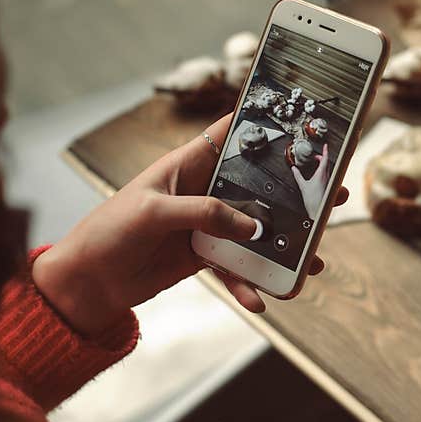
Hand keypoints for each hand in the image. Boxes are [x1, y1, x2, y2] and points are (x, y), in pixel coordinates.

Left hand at [32, 114, 348, 335]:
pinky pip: (238, 267)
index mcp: (189, 165)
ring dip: (285, 243)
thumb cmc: (109, 232)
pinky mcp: (206, 256)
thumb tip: (252, 225)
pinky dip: (250, 284)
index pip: (231, 133)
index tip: (303, 122)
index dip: (263, 124)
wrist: (87, 284)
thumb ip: (204, 213)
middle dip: (296, 190)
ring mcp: (208, 225)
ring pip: (257, 229)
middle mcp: (205, 191)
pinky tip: (263, 299)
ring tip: (315, 257)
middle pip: (259, 185)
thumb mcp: (153, 213)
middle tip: (333, 193)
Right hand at [291, 142, 329, 217]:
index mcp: (321, 174)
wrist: (318, 210)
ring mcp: (328, 181)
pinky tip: (318, 173)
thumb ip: (298, 175)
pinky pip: (327, 174)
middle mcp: (327, 177)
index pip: (325, 159)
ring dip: (323, 164)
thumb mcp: (302, 185)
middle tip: (316, 156)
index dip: (325, 151)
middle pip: (326, 163)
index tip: (326, 146)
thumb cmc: (312, 199)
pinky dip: (323, 170)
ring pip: (327, 168)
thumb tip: (294, 169)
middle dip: (322, 157)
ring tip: (317, 162)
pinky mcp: (328, 185)